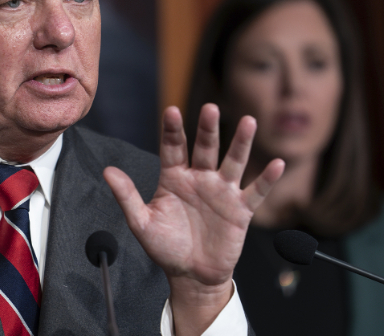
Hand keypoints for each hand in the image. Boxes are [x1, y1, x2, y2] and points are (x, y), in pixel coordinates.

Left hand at [103, 104, 283, 332]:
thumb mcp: (142, 223)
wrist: (191, 275)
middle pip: (205, 148)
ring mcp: (222, 191)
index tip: (171, 111)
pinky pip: (256, 191)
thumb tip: (107, 170)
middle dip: (208, 129)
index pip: (173, 148)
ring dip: (241, 142)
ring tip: (248, 121)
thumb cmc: (165, 247)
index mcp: (174, 178)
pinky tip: (276, 163)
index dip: (172, 130)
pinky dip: (267, 178)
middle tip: (210, 108)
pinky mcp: (240, 209)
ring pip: (233, 161)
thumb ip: (127, 196)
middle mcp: (200, 178)